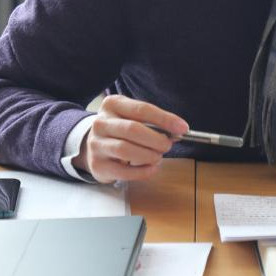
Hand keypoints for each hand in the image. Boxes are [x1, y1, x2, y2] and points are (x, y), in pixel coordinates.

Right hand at [73, 95, 188, 183]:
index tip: (182, 128)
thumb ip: (152, 122)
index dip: (165, 119)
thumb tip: (177, 131)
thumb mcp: (132, 116)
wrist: (93, 144)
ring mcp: (96, 144)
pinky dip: (142, 171)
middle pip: (133, 129)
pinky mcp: (97, 165)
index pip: (142, 109)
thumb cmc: (120, 129)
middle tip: (167, 145)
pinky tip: (151, 168)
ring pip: (126, 149)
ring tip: (157, 157)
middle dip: (156, 139)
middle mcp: (101, 122)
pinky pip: (123, 171)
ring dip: (149, 155)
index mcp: (112, 104)